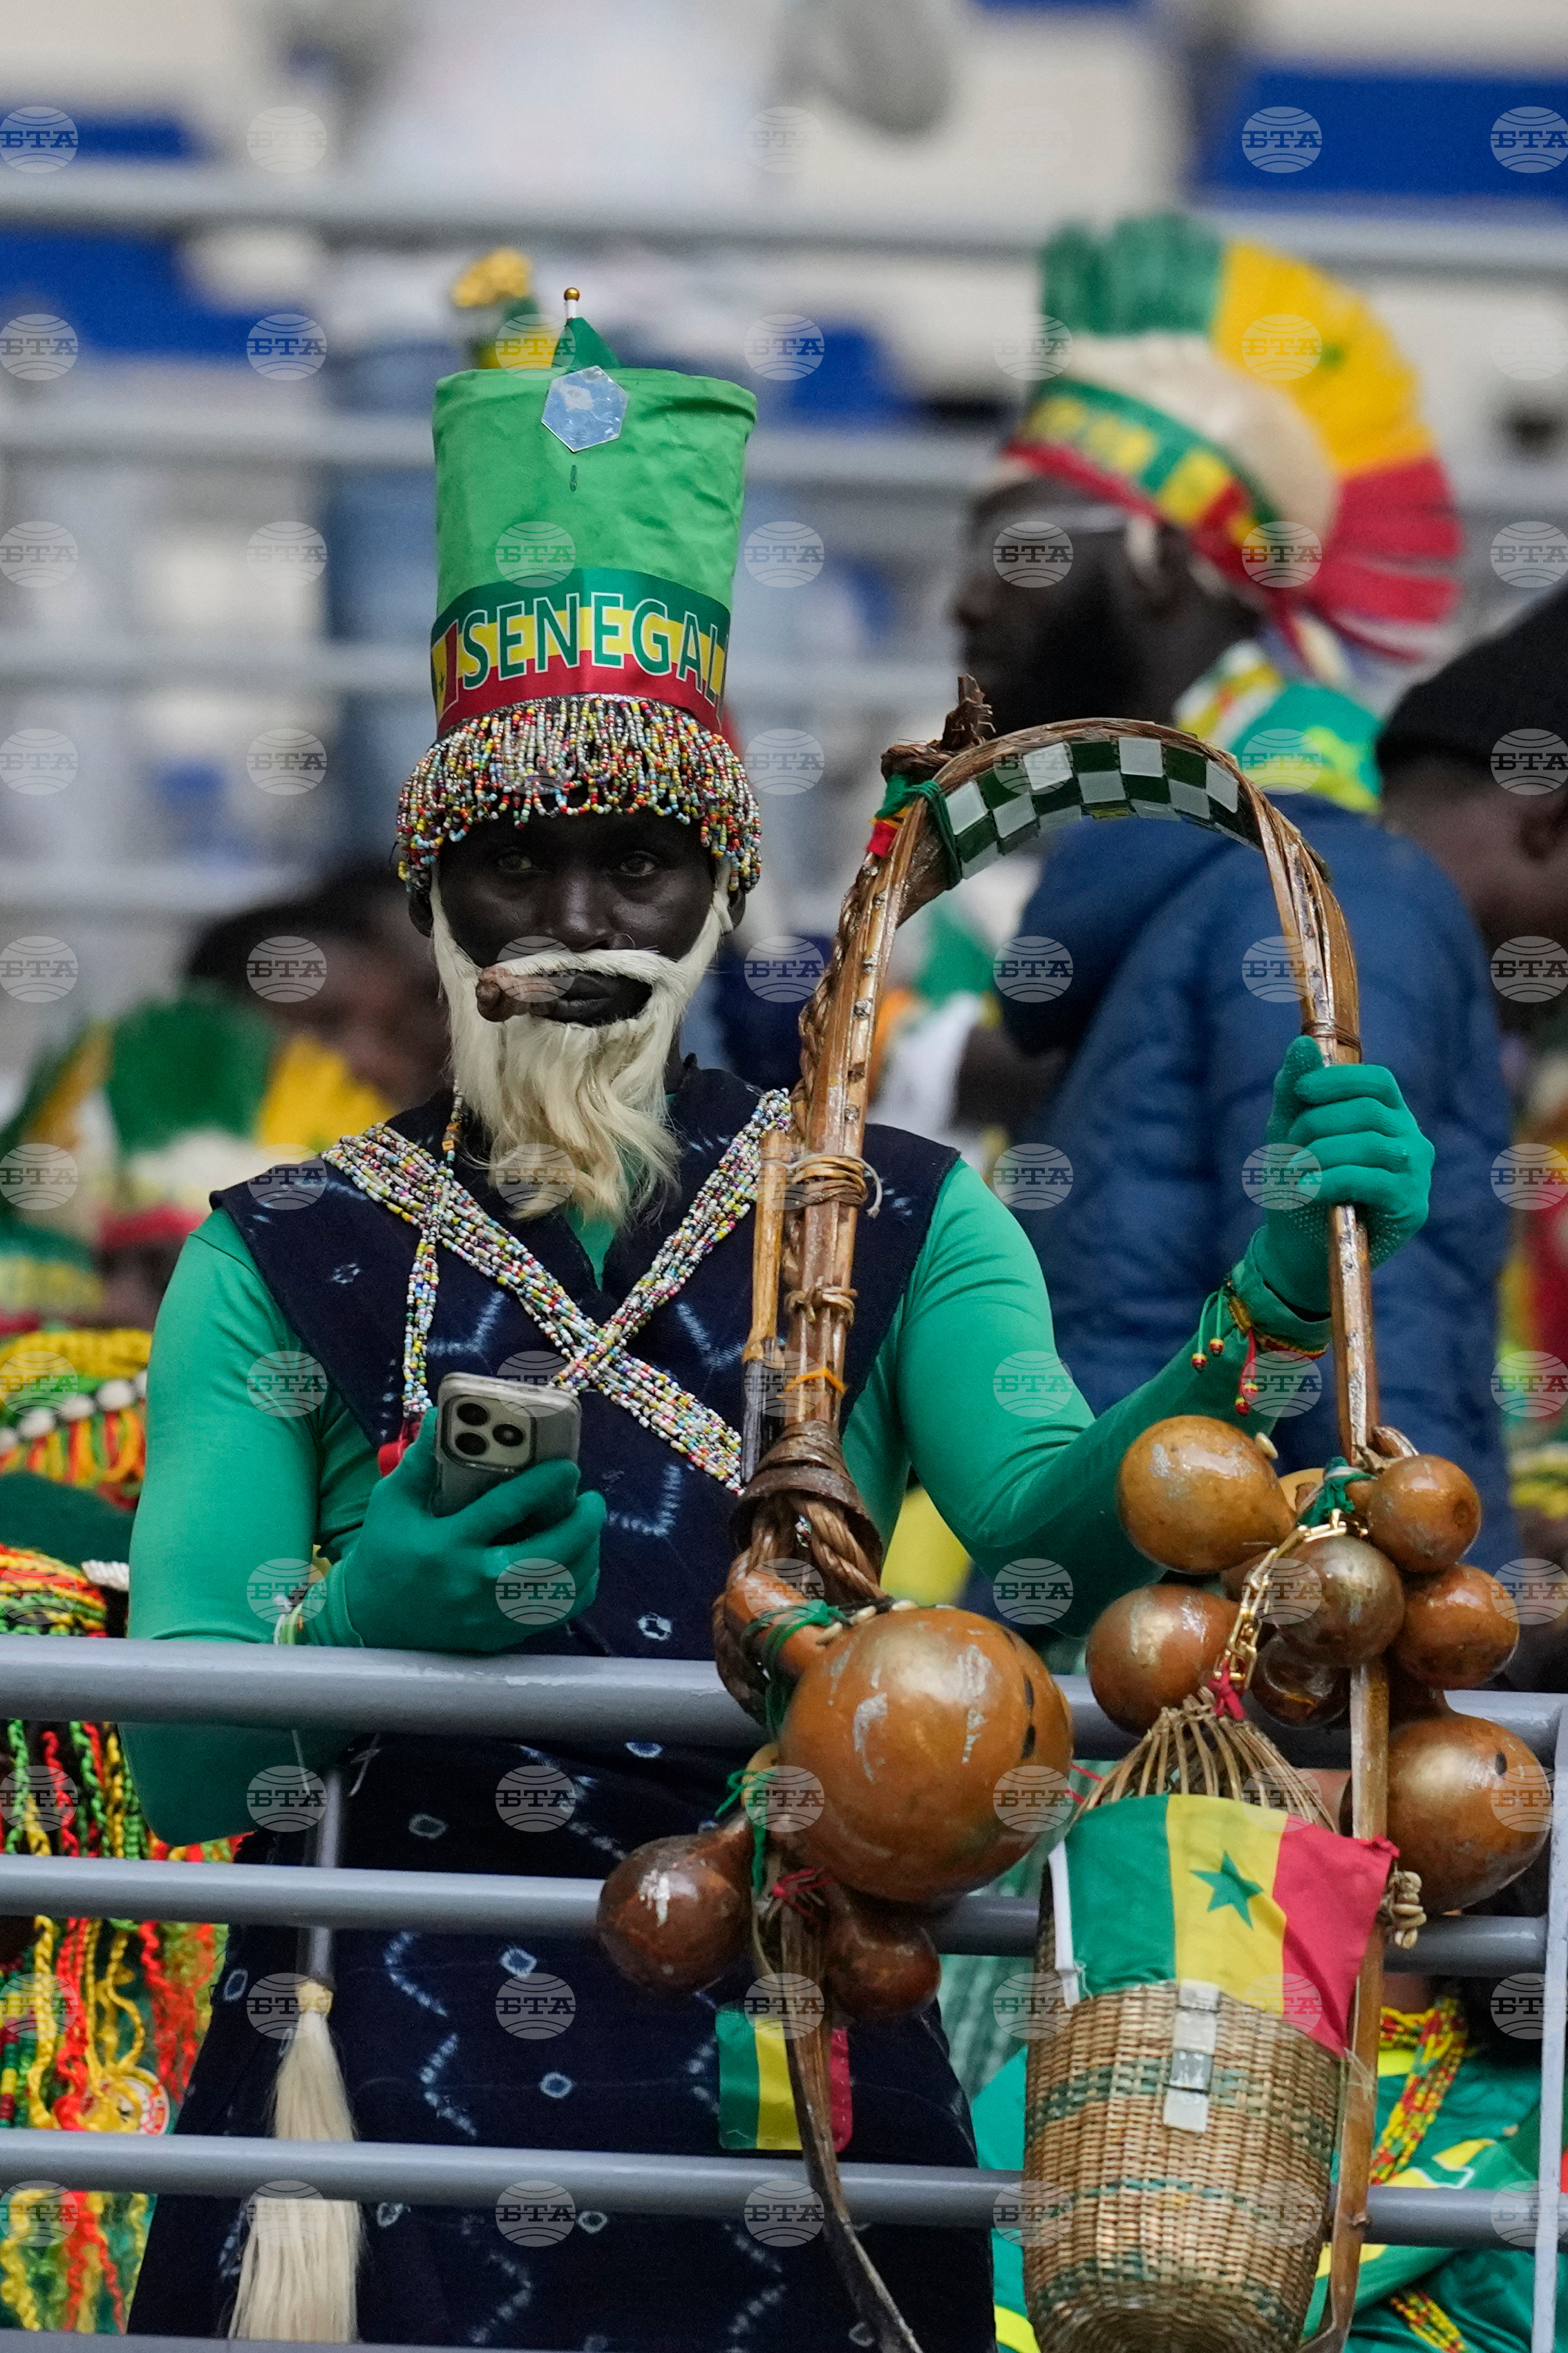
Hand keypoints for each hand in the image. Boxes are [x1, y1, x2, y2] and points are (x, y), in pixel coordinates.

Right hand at [327, 1418, 602, 1652]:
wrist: (372, 1623)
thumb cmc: (384, 1554)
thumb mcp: (390, 1504)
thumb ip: (418, 1464)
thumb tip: (441, 1418)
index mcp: (446, 1544)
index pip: (506, 1508)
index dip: (544, 1484)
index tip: (568, 1467)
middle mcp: (474, 1582)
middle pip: (549, 1554)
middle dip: (582, 1523)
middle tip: (591, 1499)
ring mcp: (491, 1614)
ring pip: (562, 1588)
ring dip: (588, 1553)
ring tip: (588, 1528)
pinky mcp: (502, 1634)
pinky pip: (559, 1614)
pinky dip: (580, 1587)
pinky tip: (579, 1563)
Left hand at [1250, 1036, 1433, 1317]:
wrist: (1300, 1246)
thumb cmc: (1300, 1181)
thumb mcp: (1288, 1131)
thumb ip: (1294, 1088)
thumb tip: (1302, 1044)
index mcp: (1388, 1114)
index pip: (1377, 1080)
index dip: (1338, 1080)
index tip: (1301, 1092)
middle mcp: (1410, 1139)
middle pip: (1367, 1111)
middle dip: (1317, 1125)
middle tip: (1289, 1149)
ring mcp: (1416, 1173)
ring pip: (1368, 1145)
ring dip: (1320, 1155)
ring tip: (1294, 1173)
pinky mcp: (1410, 1206)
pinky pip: (1369, 1180)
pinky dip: (1330, 1180)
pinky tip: (1307, 1190)